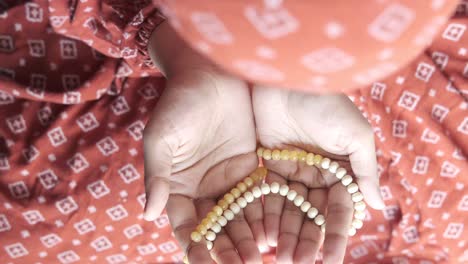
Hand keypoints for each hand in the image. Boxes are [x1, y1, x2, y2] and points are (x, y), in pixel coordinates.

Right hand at [143, 22, 264, 263]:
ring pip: (240, 217)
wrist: (210, 72)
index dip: (196, 247)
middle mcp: (204, 188)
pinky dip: (266, 215)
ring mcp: (229, 179)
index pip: (187, 226)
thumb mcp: (162, 139)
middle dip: (228, 249)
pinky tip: (275, 232)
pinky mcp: (252, 167)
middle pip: (217, 227)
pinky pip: (259, 197)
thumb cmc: (179, 102)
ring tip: (261, 259)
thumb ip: (157, 176)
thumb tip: (148, 215)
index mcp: (178, 186)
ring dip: (249, 239)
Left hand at [252, 86, 384, 263]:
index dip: (335, 236)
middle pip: (311, 214)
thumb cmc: (327, 102)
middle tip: (298, 263)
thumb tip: (377, 205)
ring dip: (285, 233)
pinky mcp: (268, 163)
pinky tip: (262, 235)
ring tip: (280, 258)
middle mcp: (316, 173)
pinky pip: (267, 194)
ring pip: (289, 209)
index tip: (331, 261)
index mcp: (340, 169)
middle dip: (307, 240)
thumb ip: (364, 170)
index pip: (339, 210)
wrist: (287, 77)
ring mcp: (291, 169)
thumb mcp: (355, 134)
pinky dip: (266, 214)